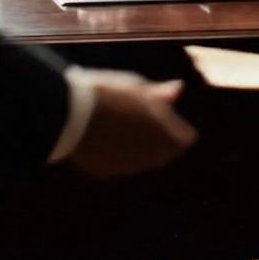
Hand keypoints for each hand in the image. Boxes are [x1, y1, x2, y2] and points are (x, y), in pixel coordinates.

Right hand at [68, 75, 197, 176]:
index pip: (185, 138)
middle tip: (136, 113)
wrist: (73, 115)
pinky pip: (117, 162)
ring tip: (115, 120)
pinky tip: (100, 134)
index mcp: (169, 137)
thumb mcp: (139, 88)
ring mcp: (129, 168)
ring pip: (140, 158)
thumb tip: (178, 88)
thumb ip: (162, 94)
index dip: (173, 122)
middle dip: (157, 136)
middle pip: (164, 151)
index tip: (159, 109)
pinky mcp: (106, 171)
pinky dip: (113, 152)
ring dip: (135, 145)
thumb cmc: (110, 95)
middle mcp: (153, 158)